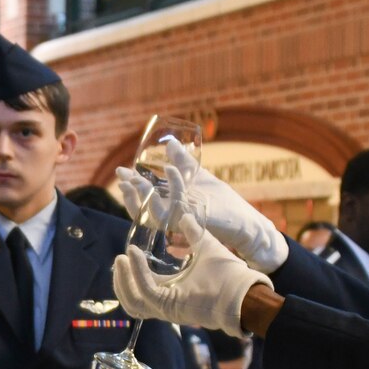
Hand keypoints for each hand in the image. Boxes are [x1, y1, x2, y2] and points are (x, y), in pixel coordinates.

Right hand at [111, 213, 269, 337]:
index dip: (131, 273)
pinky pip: (146, 292)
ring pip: (133, 301)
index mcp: (172, 291)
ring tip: (122, 258)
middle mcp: (167, 303)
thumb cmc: (228, 273)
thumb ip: (193, 233)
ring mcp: (167, 308)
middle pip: (132, 300)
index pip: (142, 287)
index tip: (127, 253)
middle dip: (120, 280)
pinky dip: (138, 274)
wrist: (243, 290)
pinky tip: (134, 257)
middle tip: (119, 258)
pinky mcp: (170, 307)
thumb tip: (185, 216)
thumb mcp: (205, 246)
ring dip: (123, 280)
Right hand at [116, 137, 289, 272]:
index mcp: (172, 214)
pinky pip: (181, 208)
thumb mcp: (200, 179)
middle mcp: (175, 223)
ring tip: (138, 177)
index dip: (129, 191)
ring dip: (145, 194)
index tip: (120, 172)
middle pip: (143, 213)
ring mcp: (186, 224)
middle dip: (130, 194)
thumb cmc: (224, 205)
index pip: (143, 206)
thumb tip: (169, 144)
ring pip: (156, 214)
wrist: (247, 225)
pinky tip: (171, 170)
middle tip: (123, 177)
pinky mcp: (199, 222)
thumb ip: (184, 164)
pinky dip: (175, 188)